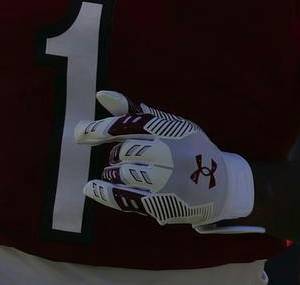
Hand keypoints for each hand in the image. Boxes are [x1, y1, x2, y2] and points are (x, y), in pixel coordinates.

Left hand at [76, 90, 254, 229]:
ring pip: (120, 173)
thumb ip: (134, 111)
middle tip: (121, 156)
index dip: (101, 130)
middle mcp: (170, 154)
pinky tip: (91, 187)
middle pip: (123, 151)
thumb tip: (101, 94)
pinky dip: (102, 191)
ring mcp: (164, 181)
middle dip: (116, 154)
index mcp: (173, 130)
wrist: (220, 186)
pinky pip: (122, 197)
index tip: (79, 134)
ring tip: (120, 171)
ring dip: (113, 172)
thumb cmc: (187, 148)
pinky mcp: (159, 204)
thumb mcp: (170, 126)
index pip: (129, 125)